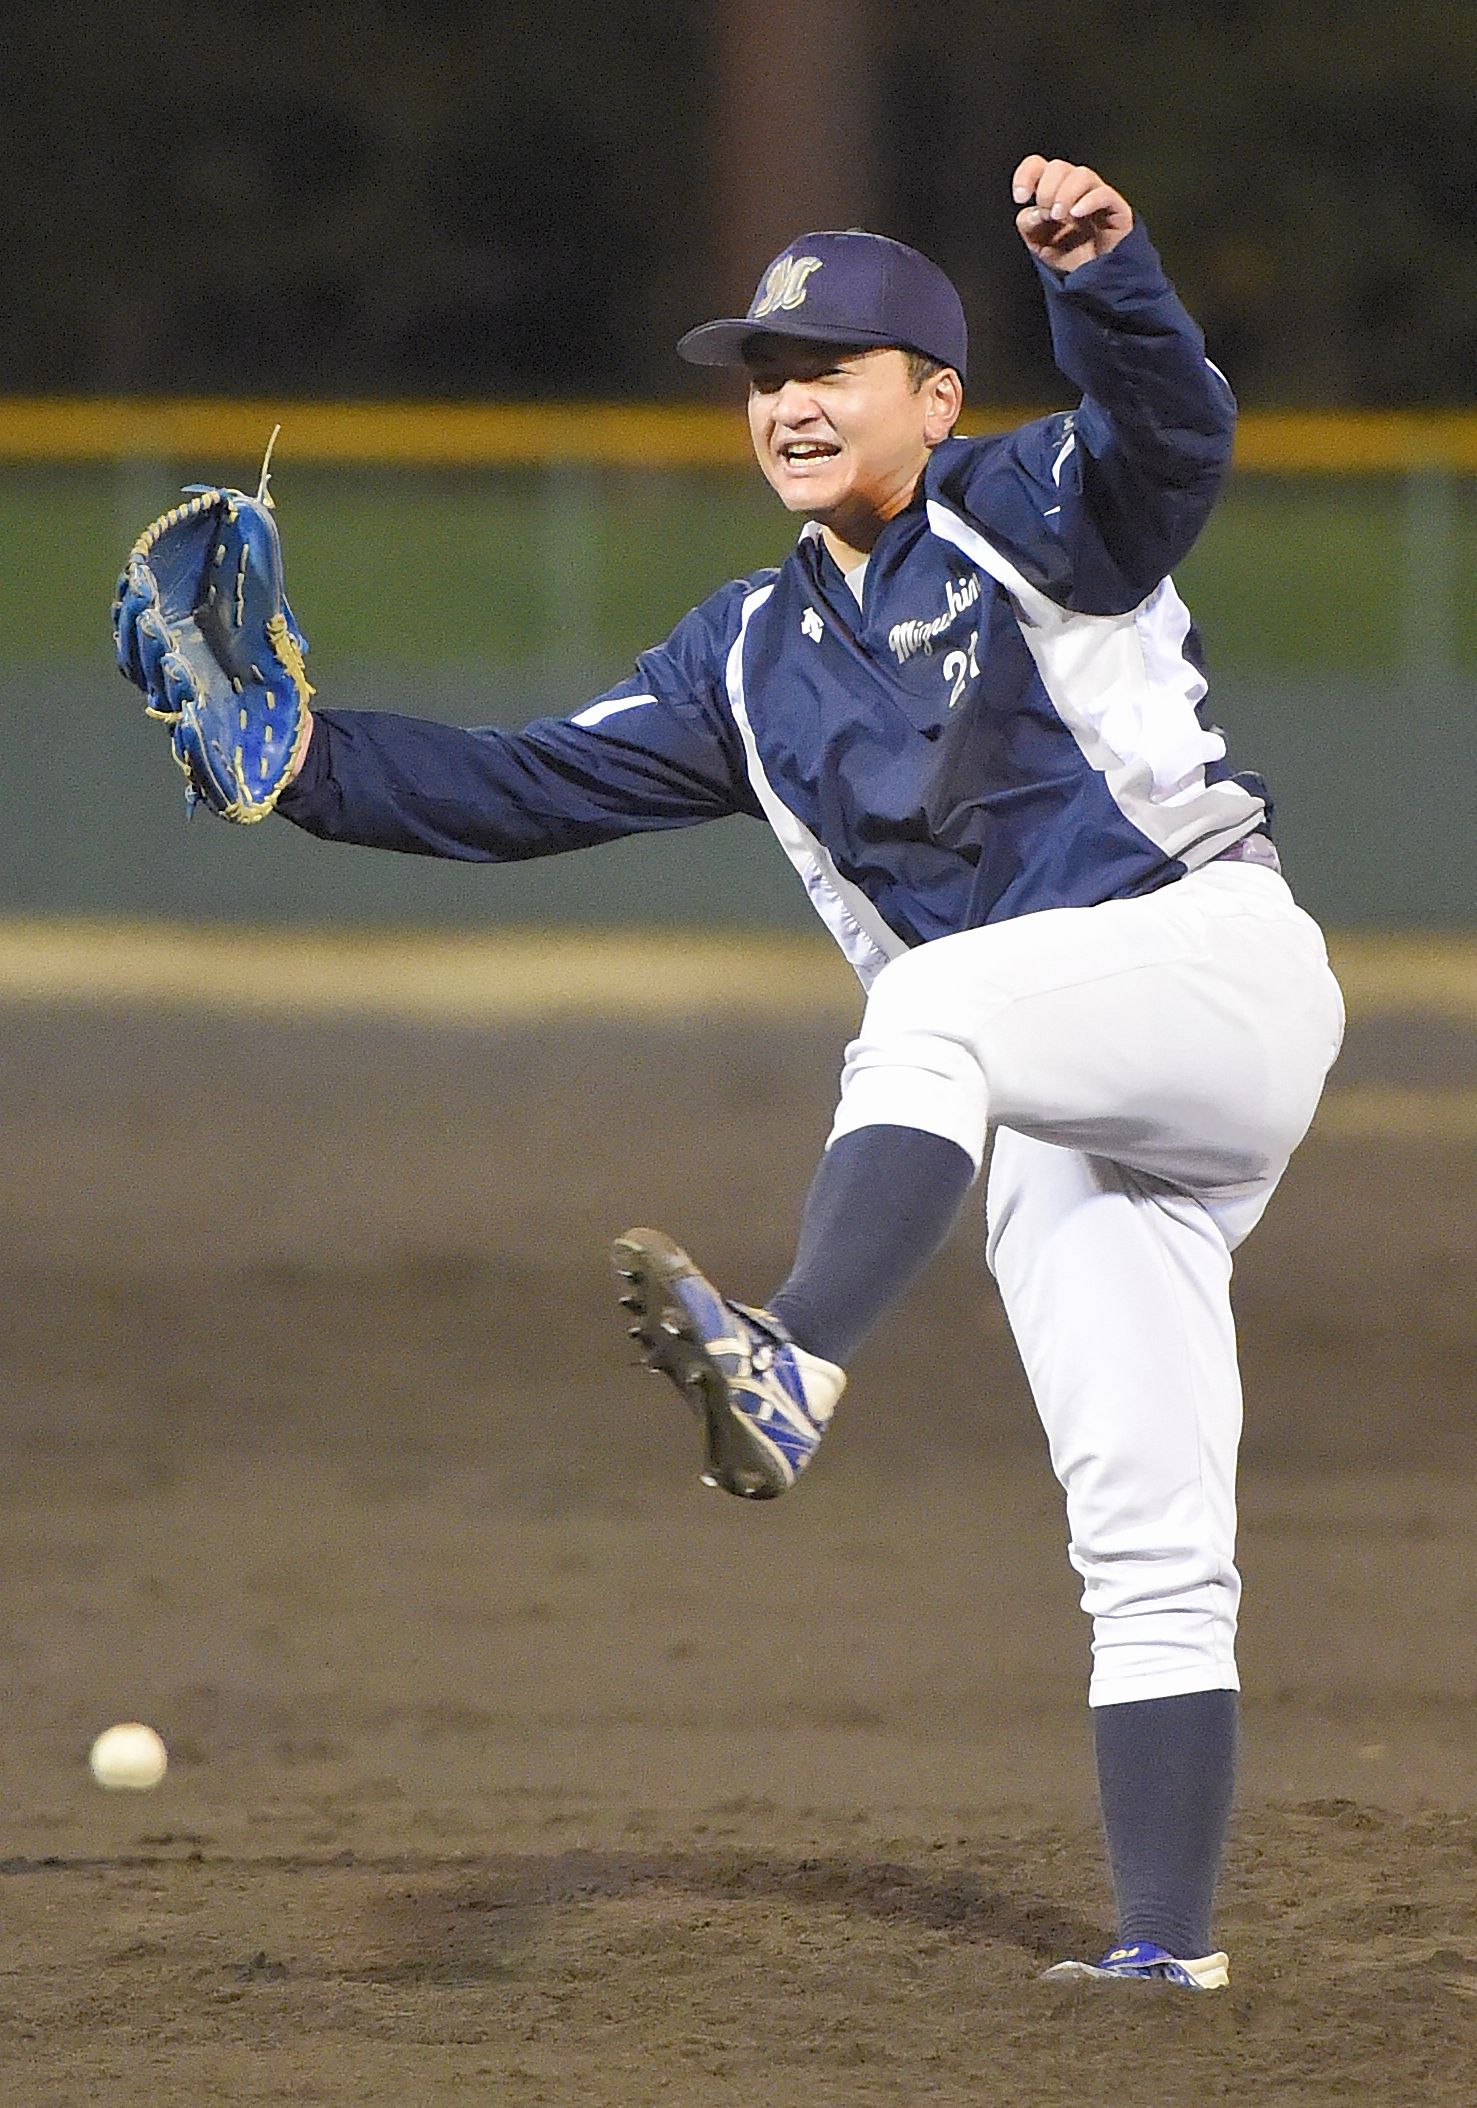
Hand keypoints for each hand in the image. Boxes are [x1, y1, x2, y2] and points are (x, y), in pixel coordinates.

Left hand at [1012, 156, 1132, 272]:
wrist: (1095, 282)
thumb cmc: (1070, 257)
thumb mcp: (1038, 245)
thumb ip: (1029, 226)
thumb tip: (1033, 211)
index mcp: (1053, 192)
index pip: (1037, 166)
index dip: (1026, 175)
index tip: (1021, 197)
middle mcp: (1074, 189)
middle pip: (1059, 166)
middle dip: (1047, 188)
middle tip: (1046, 212)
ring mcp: (1096, 196)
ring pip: (1082, 174)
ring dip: (1066, 193)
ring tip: (1059, 216)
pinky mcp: (1116, 209)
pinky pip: (1104, 194)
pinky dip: (1088, 201)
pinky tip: (1076, 214)